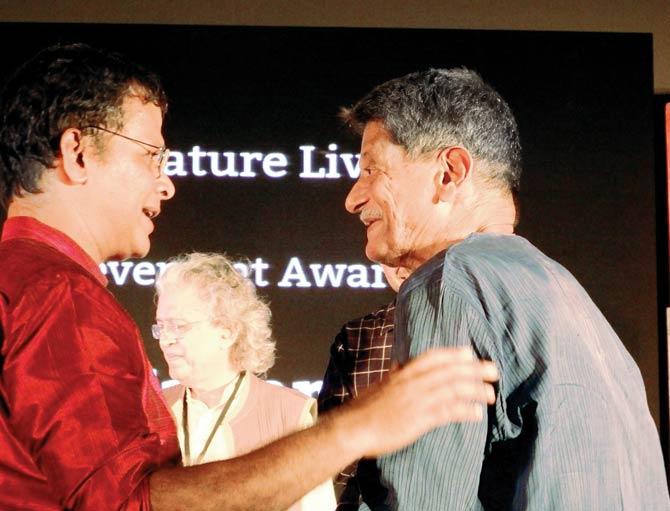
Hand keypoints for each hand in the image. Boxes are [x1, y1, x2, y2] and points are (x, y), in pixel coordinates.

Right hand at [340, 347, 497, 457]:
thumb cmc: (364, 408)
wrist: (353, 427)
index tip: (469, 353)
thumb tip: (401, 366)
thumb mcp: (381, 385)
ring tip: (490, 394)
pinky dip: (464, 411)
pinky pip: (447, 412)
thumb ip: (395, 376)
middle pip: (449, 371)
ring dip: (474, 390)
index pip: (433, 357)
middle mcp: (412, 382)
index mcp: (403, 373)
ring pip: (452, 389)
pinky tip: (476, 414)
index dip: (453, 354)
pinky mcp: (419, 419)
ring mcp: (417, 400)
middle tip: (493, 371)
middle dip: (474, 369)